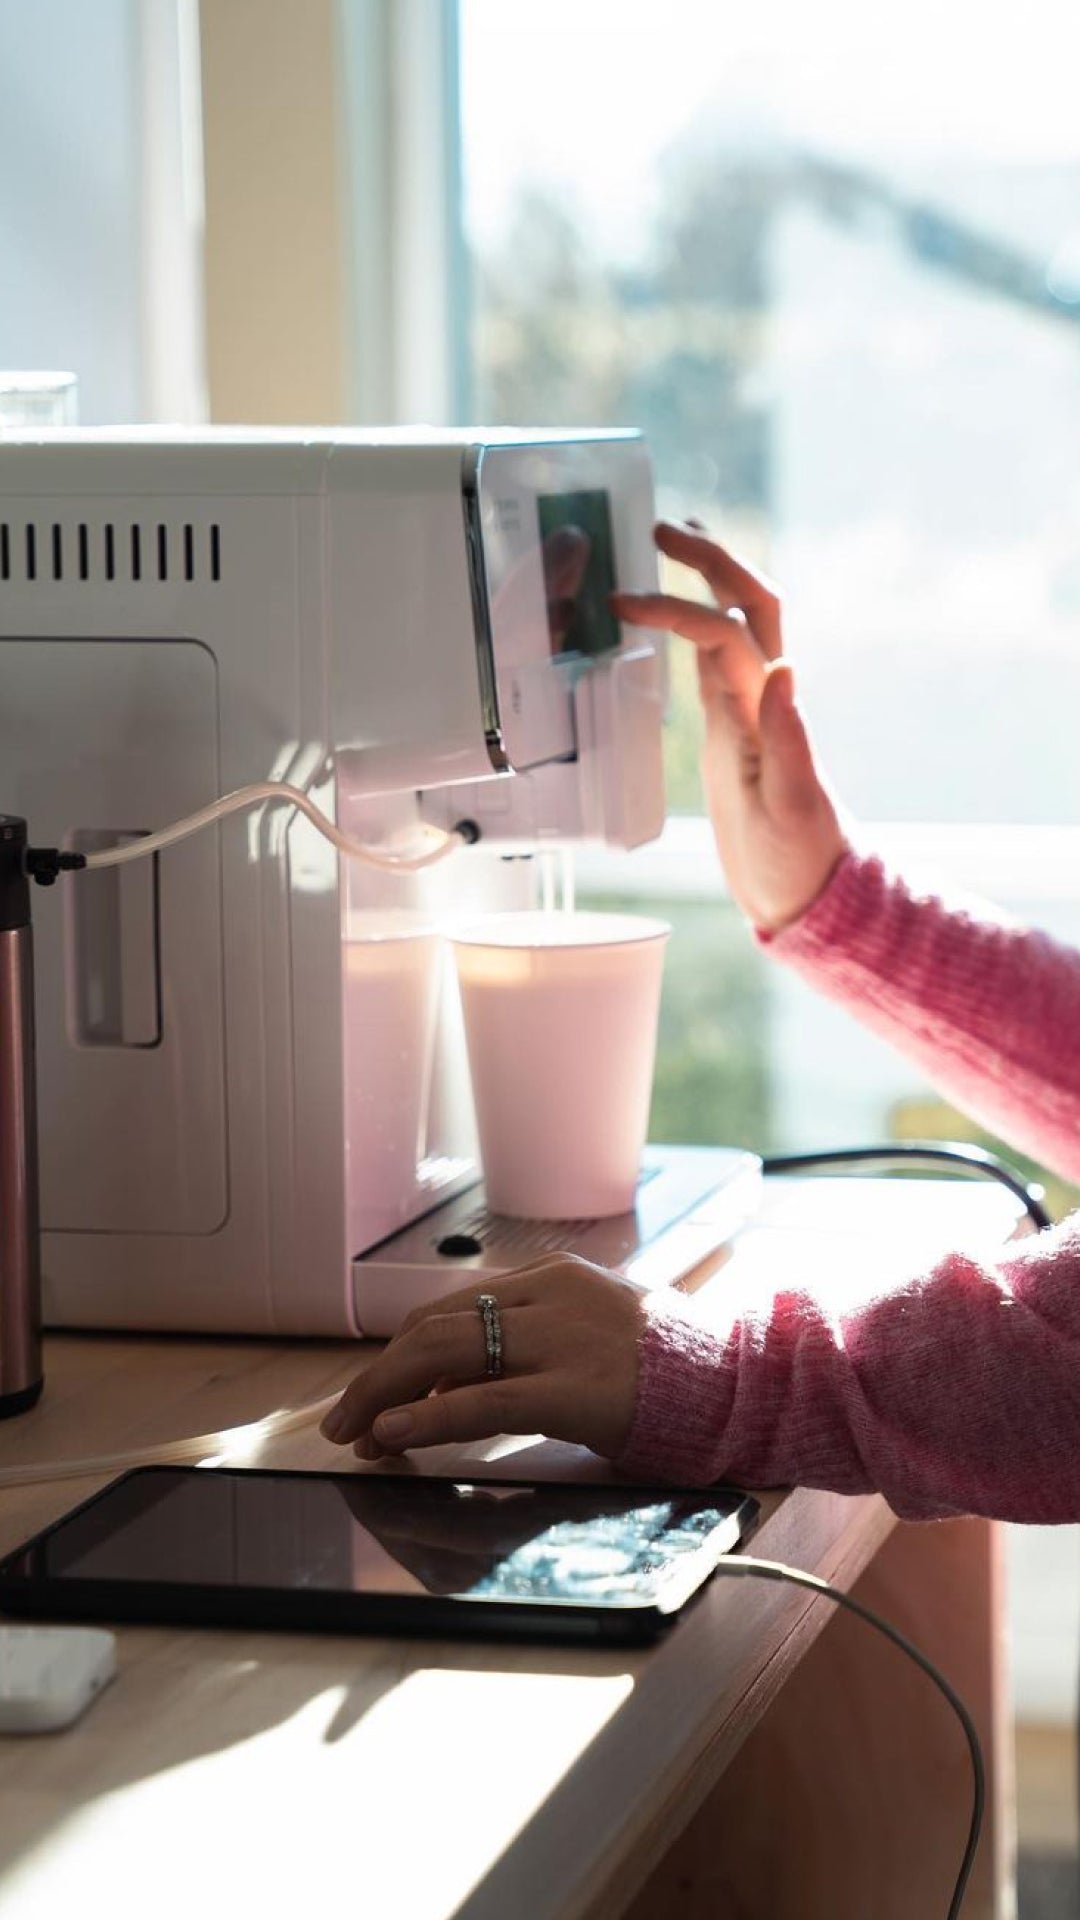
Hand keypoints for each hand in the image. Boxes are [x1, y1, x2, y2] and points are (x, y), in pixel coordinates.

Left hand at [319, 1256, 646, 1461]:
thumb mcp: (592, 1333)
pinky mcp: (572, 1389)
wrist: (741, 1383)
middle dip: (380, 1373)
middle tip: (343, 1416)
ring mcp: (560, 1339)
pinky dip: (427, 1416)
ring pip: (445, 1353)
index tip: (377, 1390)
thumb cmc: (669, 1370)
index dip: (403, 1352)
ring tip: (354, 1431)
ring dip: (386, 1393)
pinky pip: (482, 1401)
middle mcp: (547, 1296)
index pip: (452, 1308)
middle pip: (434, 1326)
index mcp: (551, 1277)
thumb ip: (529, 1347)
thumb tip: (452, 1387)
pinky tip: (392, 1433)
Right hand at [612, 522, 847, 932]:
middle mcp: (760, 702)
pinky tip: (669, 621)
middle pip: (747, 606)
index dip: (680, 607)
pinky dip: (692, 627)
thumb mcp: (790, 808)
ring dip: (707, 581)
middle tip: (663, 529)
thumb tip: (786, 667)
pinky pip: (714, 663)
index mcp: (767, 714)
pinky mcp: (733, 732)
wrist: (805, 896)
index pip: (726, 634)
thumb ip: (789, 739)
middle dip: (709, 561)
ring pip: (732, 626)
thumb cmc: (797, 862)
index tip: (626, 601)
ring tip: (670, 544)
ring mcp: (747, 713)